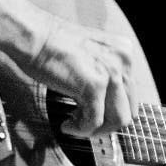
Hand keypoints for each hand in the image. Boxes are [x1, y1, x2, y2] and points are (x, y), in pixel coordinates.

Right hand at [19, 14, 137, 137]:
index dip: (111, 111)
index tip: (95, 115)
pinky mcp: (94, 85)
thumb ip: (104, 75)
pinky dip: (80, 129)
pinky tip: (67, 124)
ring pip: (117, 120)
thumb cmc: (53, 44)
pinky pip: (94, 121)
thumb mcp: (91, 56)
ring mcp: (111, 72)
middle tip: (85, 123)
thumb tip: (106, 105)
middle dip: (106, 124)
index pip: (130, 97)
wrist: (34, 35)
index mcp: (124, 53)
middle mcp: (123, 61)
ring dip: (96, 130)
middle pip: (128, 110)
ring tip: (76, 124)